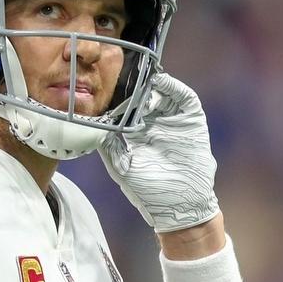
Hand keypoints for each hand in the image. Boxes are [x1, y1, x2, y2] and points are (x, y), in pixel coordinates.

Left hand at [99, 72, 219, 232]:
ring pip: (161, 92)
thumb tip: (92, 123)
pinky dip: (173, 86)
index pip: (125, 106)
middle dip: (134, 85)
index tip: (105, 85)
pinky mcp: (191, 120)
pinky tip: (161, 81)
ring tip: (141, 78)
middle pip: (143, 95)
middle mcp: (153, 122)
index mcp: (135, 132)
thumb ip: (107, 144)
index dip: (117, 95)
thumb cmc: (148, 191)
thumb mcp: (120, 165)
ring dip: (151, 84)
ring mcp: (172, 119)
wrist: (179, 205)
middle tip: (123, 76)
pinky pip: (184, 98)